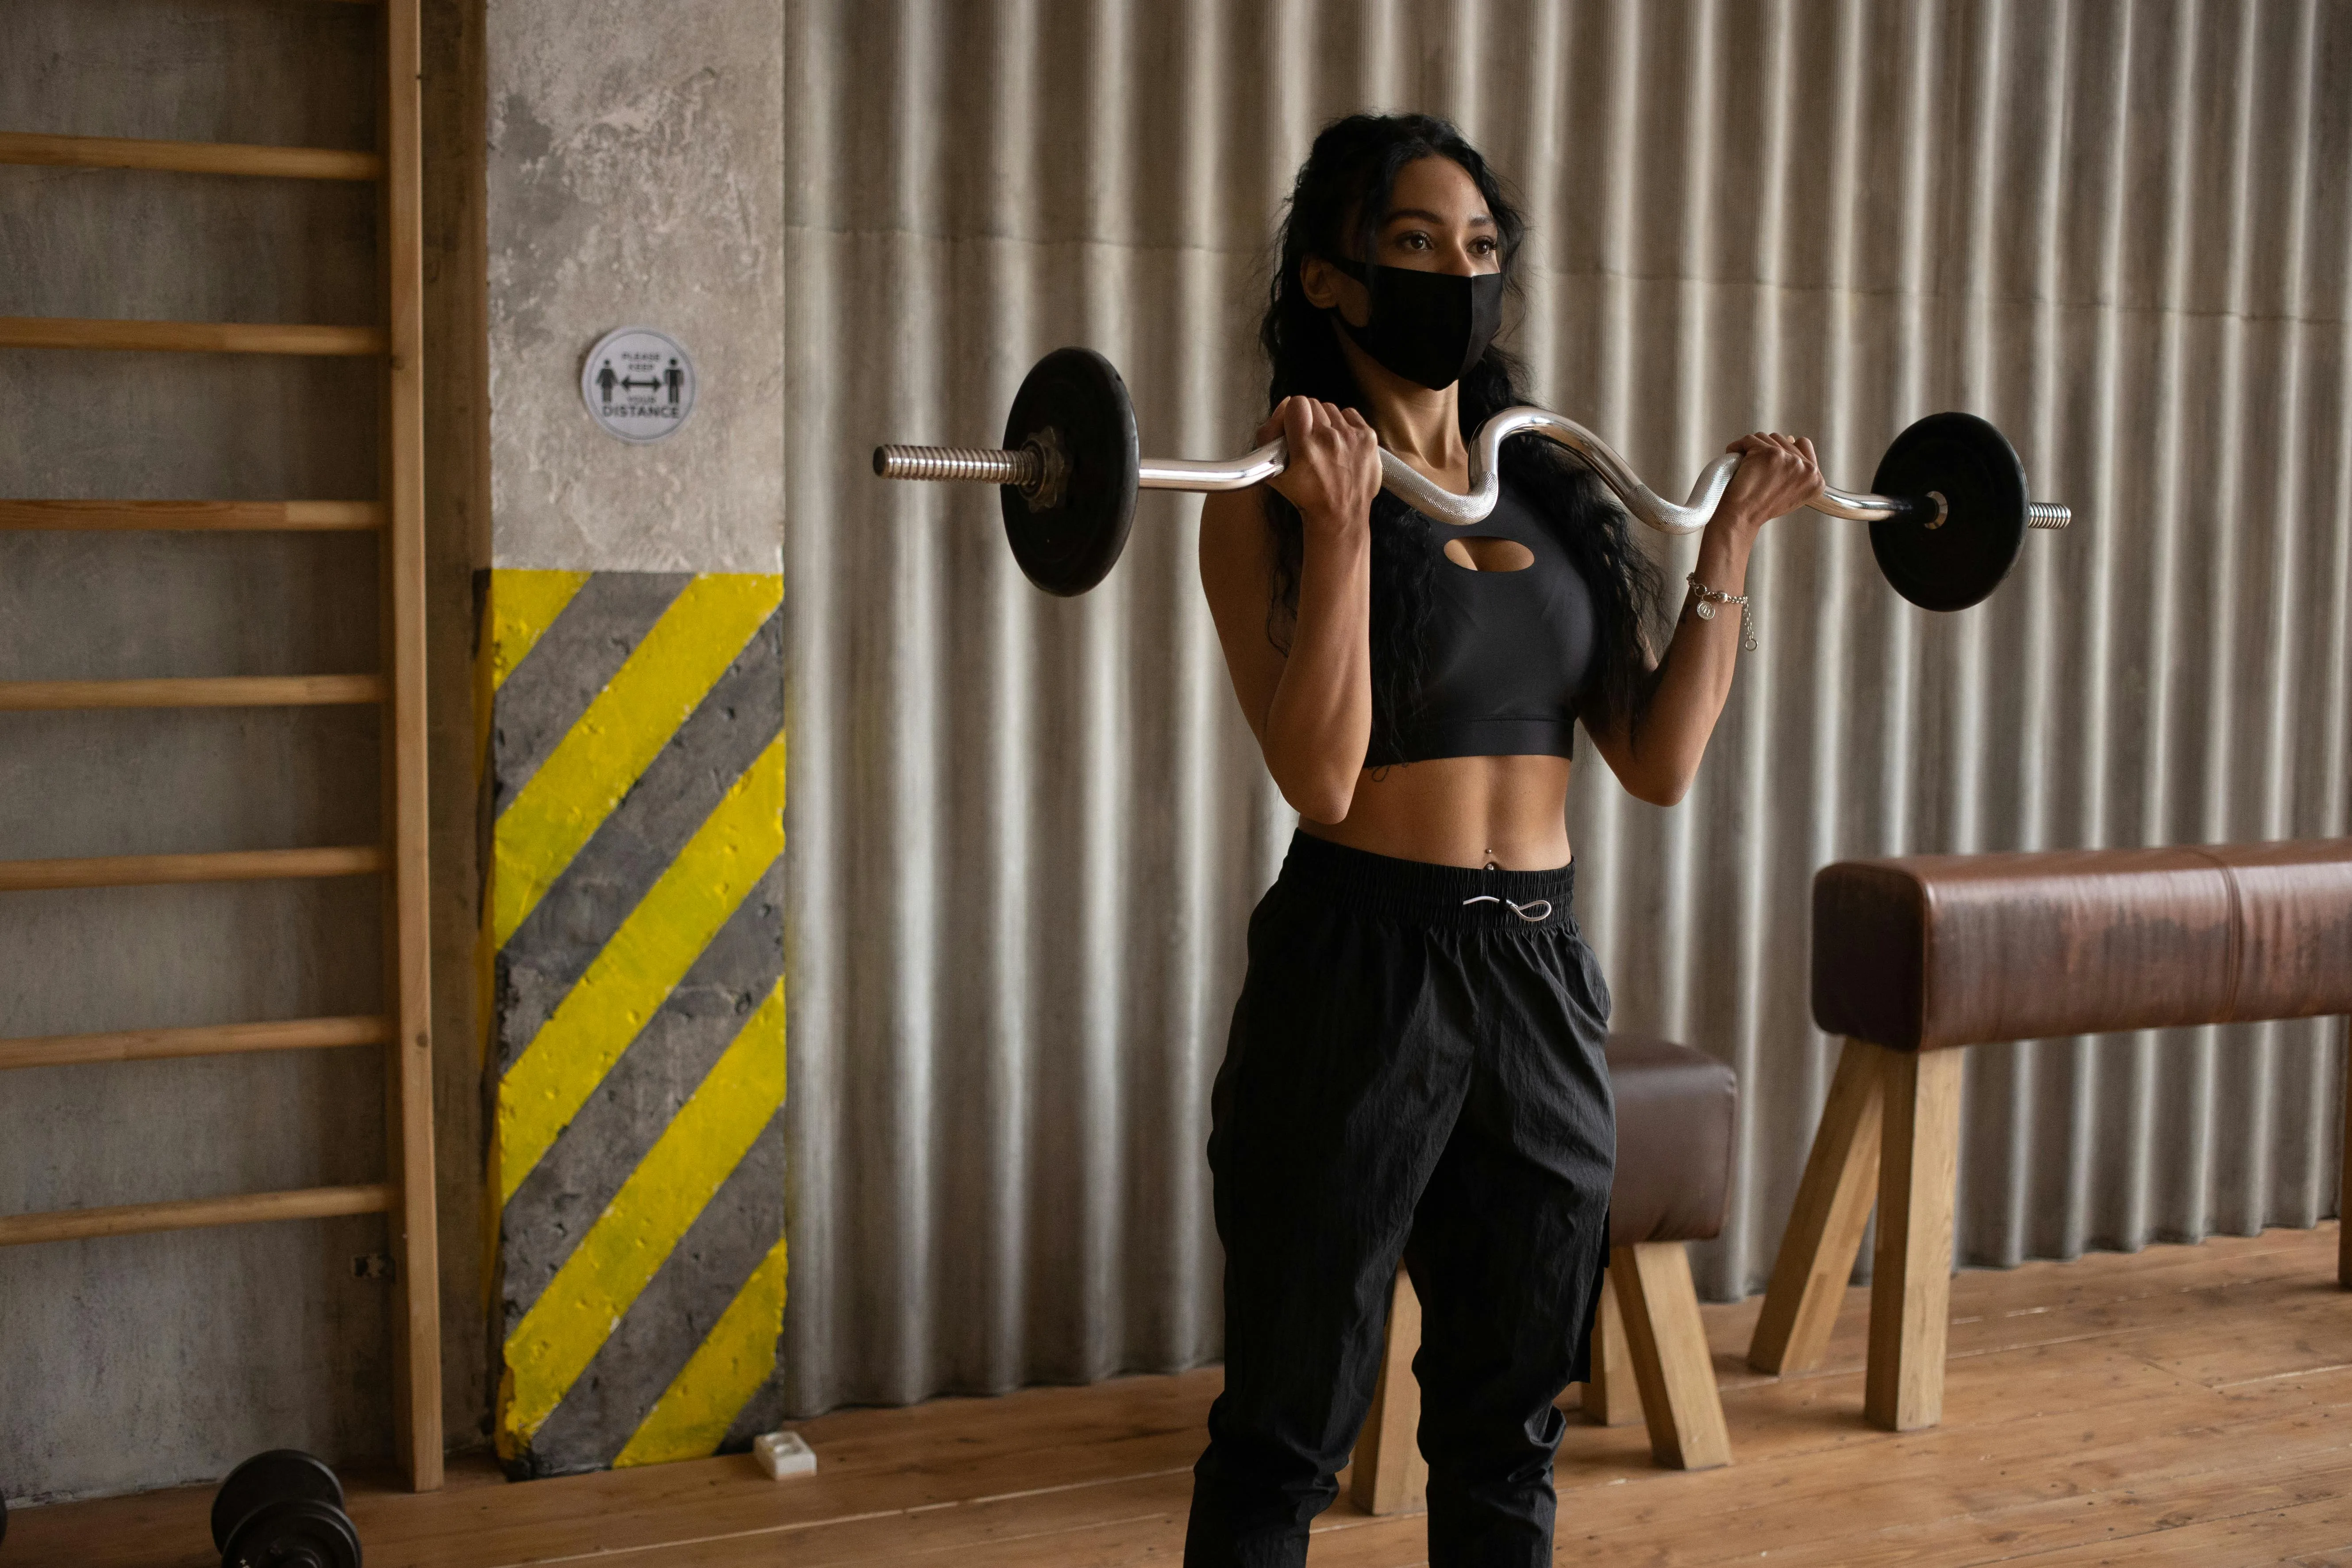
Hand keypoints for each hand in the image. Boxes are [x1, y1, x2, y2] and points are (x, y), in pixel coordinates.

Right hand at [1259, 396, 1381, 535]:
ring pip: (1332, 409)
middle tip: (1309, 439)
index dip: (1293, 413)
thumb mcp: (1273, 472)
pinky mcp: (1368, 437)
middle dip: (1309, 419)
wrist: (1340, 515)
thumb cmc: (1307, 496)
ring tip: (1326, 444)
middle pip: (1314, 404)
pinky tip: (1341, 443)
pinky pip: (1350, 414)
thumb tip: (1283, 407)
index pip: (1296, 403)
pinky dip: (1344, 425)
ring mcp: (1351, 437)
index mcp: (1305, 445)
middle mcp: (1329, 438)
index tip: (1294, 426)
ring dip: (1326, 422)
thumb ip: (1268, 436)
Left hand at [1717, 431, 1822, 531]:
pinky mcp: (1769, 453)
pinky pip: (1749, 439)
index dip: (1784, 449)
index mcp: (1816, 480)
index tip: (1771, 462)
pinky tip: (1734, 457)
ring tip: (1745, 466)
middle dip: (1765, 450)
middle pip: (1782, 440)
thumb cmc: (1762, 507)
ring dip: (1752, 449)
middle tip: (1755, 469)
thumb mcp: (1790, 492)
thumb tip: (1792, 438)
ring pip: (1766, 438)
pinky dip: (1737, 447)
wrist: (1742, 517)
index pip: (1804, 445)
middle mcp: (1807, 468)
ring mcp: (1789, 459)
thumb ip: (1796, 469)